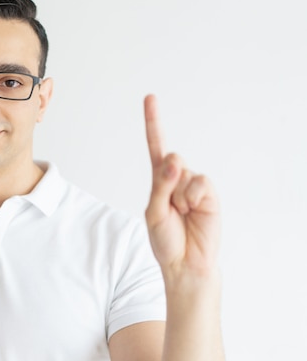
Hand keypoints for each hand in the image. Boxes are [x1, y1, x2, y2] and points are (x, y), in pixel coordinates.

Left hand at [144, 94, 220, 281]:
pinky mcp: (209, 194)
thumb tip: (174, 159)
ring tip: (183, 214)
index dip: (154, 122)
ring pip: (184, 172)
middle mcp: (177, 178)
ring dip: (180, 196)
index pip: (156, 147)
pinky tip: (194, 212)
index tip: (150, 97)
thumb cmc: (165, 239)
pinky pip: (200, 183)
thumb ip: (160, 185)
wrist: (186, 263)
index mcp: (159, 180)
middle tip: (171, 207)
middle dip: (167, 180)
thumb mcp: (154, 213)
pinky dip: (193, 198)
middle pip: (170, 159)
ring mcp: (194, 185)